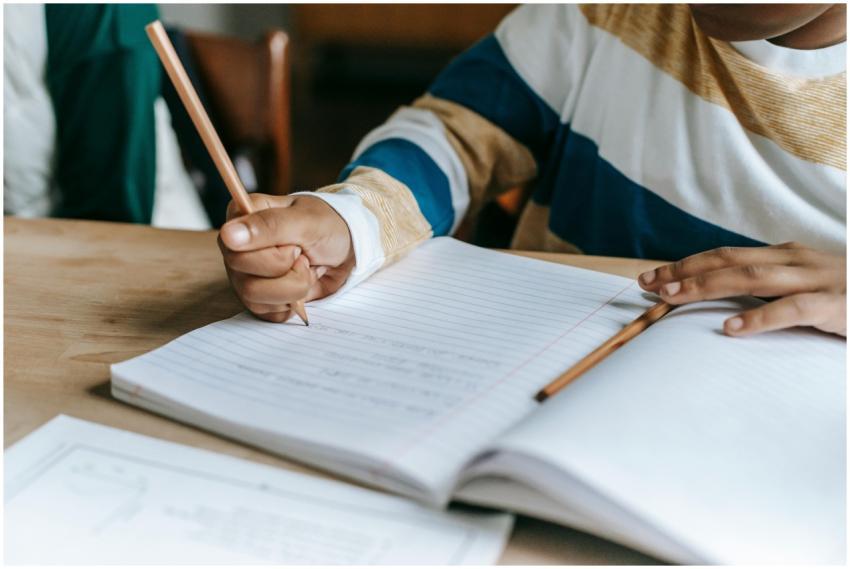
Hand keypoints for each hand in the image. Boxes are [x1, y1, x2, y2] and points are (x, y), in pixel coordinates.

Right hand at [218, 194, 354, 322]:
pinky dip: (293, 303)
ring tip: (306, 269)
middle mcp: (236, 249)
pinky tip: (302, 283)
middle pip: (246, 281)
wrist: (347, 247)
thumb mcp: (305, 220)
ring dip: (293, 288)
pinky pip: (268, 314)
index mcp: (240, 219)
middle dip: (288, 273)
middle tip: (304, 256)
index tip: (294, 246)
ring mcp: (245, 276)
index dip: (273, 256)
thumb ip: (268, 225)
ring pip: (255, 299)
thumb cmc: (326, 226)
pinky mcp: (259, 299)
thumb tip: (228, 235)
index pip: (234, 251)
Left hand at [637, 242, 845, 336]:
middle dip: (685, 272)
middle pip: (729, 261)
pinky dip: (760, 318)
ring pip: (752, 278)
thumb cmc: (849, 295)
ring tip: (672, 299)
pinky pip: (793, 309)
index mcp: (786, 255)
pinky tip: (732, 328)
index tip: (652, 277)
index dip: (687, 264)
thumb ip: (770, 288)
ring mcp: (818, 279)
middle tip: (648, 286)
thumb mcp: (806, 285)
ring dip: (707, 286)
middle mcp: (796, 260)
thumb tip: (725, 302)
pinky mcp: (837, 305)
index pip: (726, 256)